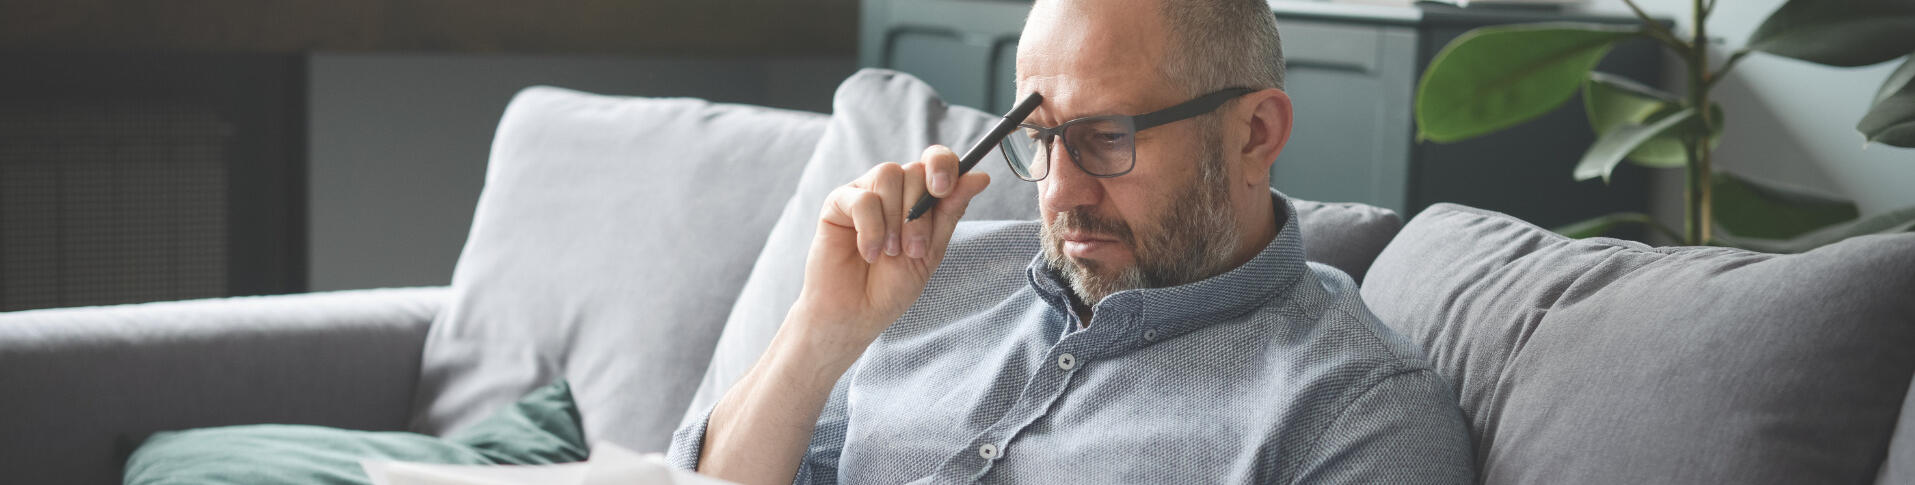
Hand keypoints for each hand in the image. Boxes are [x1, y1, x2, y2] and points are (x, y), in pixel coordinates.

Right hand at [790, 145, 990, 352]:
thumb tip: (980, 176)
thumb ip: (951, 212)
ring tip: (889, 253)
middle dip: (919, 213)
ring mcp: (865, 193)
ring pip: (889, 175)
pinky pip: (862, 198)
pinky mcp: (838, 204)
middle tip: (913, 250)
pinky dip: (871, 229)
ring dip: (895, 220)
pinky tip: (869, 252)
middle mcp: (893, 190)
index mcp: (919, 198)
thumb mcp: (931, 251)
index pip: (937, 161)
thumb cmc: (892, 286)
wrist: (856, 314)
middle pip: (914, 170)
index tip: (943, 188)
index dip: (943, 165)